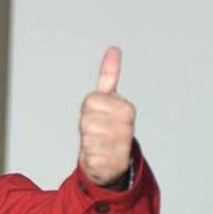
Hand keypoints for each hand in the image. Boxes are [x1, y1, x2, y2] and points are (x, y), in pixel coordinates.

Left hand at [78, 46, 134, 186]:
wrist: (113, 163)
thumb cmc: (107, 129)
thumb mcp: (108, 101)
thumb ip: (109, 77)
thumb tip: (113, 50)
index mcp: (125, 107)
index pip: (91, 100)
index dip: (89, 109)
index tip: (98, 116)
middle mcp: (126, 125)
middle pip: (86, 119)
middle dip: (86, 126)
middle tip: (97, 132)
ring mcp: (121, 144)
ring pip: (86, 138)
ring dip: (87, 143)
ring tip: (98, 145)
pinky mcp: (113, 164)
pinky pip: (89, 157)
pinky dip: (90, 159)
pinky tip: (99, 158)